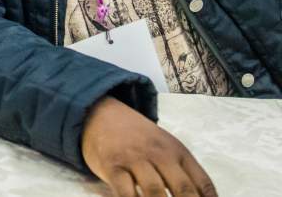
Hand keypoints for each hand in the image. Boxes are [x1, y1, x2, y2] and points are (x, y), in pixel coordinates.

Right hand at [81, 97, 216, 196]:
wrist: (101, 115)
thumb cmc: (138, 141)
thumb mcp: (165, 148)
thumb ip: (182, 173)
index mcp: (178, 152)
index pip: (203, 183)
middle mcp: (160, 153)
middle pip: (183, 189)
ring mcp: (135, 158)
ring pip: (155, 192)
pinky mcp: (112, 165)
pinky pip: (125, 192)